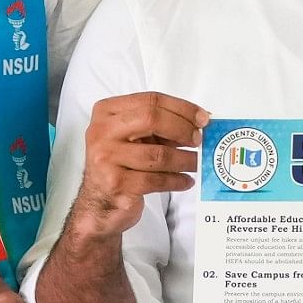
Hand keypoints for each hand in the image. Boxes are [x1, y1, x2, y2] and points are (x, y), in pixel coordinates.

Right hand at [64, 93, 206, 246]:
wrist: (99, 203)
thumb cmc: (120, 164)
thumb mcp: (135, 137)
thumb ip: (160, 126)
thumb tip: (198, 121)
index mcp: (106, 112)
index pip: (151, 100)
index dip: (182, 107)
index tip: (203, 117)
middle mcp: (101, 132)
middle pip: (152, 119)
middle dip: (183, 128)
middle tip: (199, 139)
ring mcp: (106, 158)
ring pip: (158, 154)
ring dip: (185, 159)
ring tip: (196, 162)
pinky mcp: (116, 184)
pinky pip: (156, 180)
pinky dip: (177, 180)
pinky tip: (186, 180)